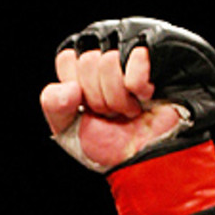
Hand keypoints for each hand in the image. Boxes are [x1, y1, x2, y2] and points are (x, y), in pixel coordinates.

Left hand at [42, 43, 185, 171]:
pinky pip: (138, 58)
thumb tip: (70, 88)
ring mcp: (134, 57)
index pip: (67, 58)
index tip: (86, 106)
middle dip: (97, 98)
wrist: (143, 157)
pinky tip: (145, 97)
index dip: (74, 87)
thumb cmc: (108, 144)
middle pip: (88, 61)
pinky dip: (138, 87)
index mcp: (83, 72)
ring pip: (109, 60)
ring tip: (128, 110)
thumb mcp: (67, 127)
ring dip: (117, 98)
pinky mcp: (160, 56)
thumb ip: (54, 104)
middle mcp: (108, 60)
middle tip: (111, 113)